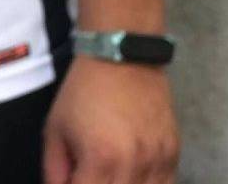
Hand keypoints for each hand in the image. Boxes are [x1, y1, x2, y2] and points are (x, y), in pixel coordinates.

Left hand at [43, 56, 178, 183]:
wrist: (122, 55)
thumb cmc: (84, 91)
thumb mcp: (55, 130)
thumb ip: (54, 173)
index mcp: (101, 159)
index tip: (74, 177)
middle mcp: (134, 163)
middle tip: (91, 173)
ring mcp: (158, 158)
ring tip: (111, 173)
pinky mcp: (173, 150)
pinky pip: (166, 183)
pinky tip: (134, 175)